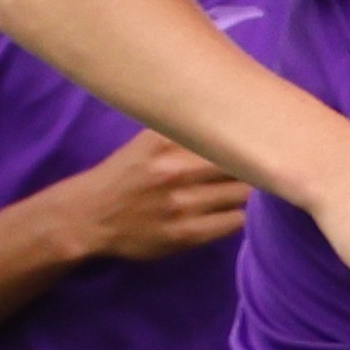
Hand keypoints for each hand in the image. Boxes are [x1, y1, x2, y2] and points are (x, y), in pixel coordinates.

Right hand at [71, 128, 259, 267]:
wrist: (90, 215)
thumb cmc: (127, 173)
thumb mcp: (149, 140)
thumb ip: (186, 129)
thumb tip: (236, 115)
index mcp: (165, 141)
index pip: (227, 135)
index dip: (249, 138)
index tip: (259, 141)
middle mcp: (174, 170)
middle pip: (240, 165)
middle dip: (251, 166)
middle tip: (254, 168)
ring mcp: (180, 204)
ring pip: (241, 194)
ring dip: (244, 193)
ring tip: (234, 191)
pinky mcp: (184, 234)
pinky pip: (233, 222)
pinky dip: (236, 216)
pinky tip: (225, 211)